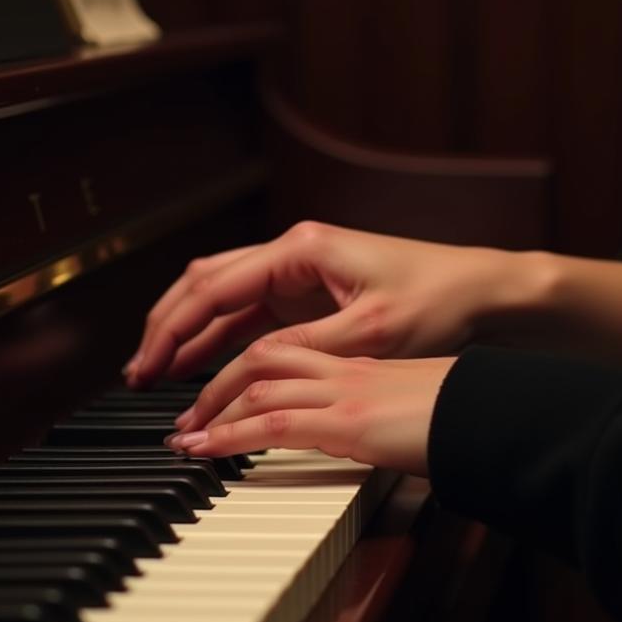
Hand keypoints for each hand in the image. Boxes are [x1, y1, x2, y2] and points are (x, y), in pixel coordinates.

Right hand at [125, 221, 532, 385]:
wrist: (482, 293)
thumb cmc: (437, 299)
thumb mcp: (369, 333)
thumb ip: (303, 348)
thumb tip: (242, 368)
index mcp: (301, 249)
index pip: (216, 287)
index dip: (175, 328)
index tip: (147, 365)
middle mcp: (292, 254)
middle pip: (207, 284)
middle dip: (168, 326)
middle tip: (139, 371)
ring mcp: (299, 273)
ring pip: (223, 298)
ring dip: (189, 332)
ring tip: (156, 372)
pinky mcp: (310, 295)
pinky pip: (250, 315)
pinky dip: (219, 339)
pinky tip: (199, 365)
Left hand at [164, 339, 456, 476]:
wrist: (497, 412)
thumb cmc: (464, 412)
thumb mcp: (413, 406)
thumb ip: (381, 413)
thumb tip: (368, 436)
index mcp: (360, 364)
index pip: (289, 351)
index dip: (246, 369)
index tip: (221, 393)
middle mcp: (345, 369)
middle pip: (263, 357)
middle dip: (216, 382)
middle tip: (186, 414)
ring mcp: (345, 391)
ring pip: (259, 384)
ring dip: (213, 409)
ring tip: (185, 437)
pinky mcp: (348, 420)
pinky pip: (274, 421)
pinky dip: (232, 435)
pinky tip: (208, 450)